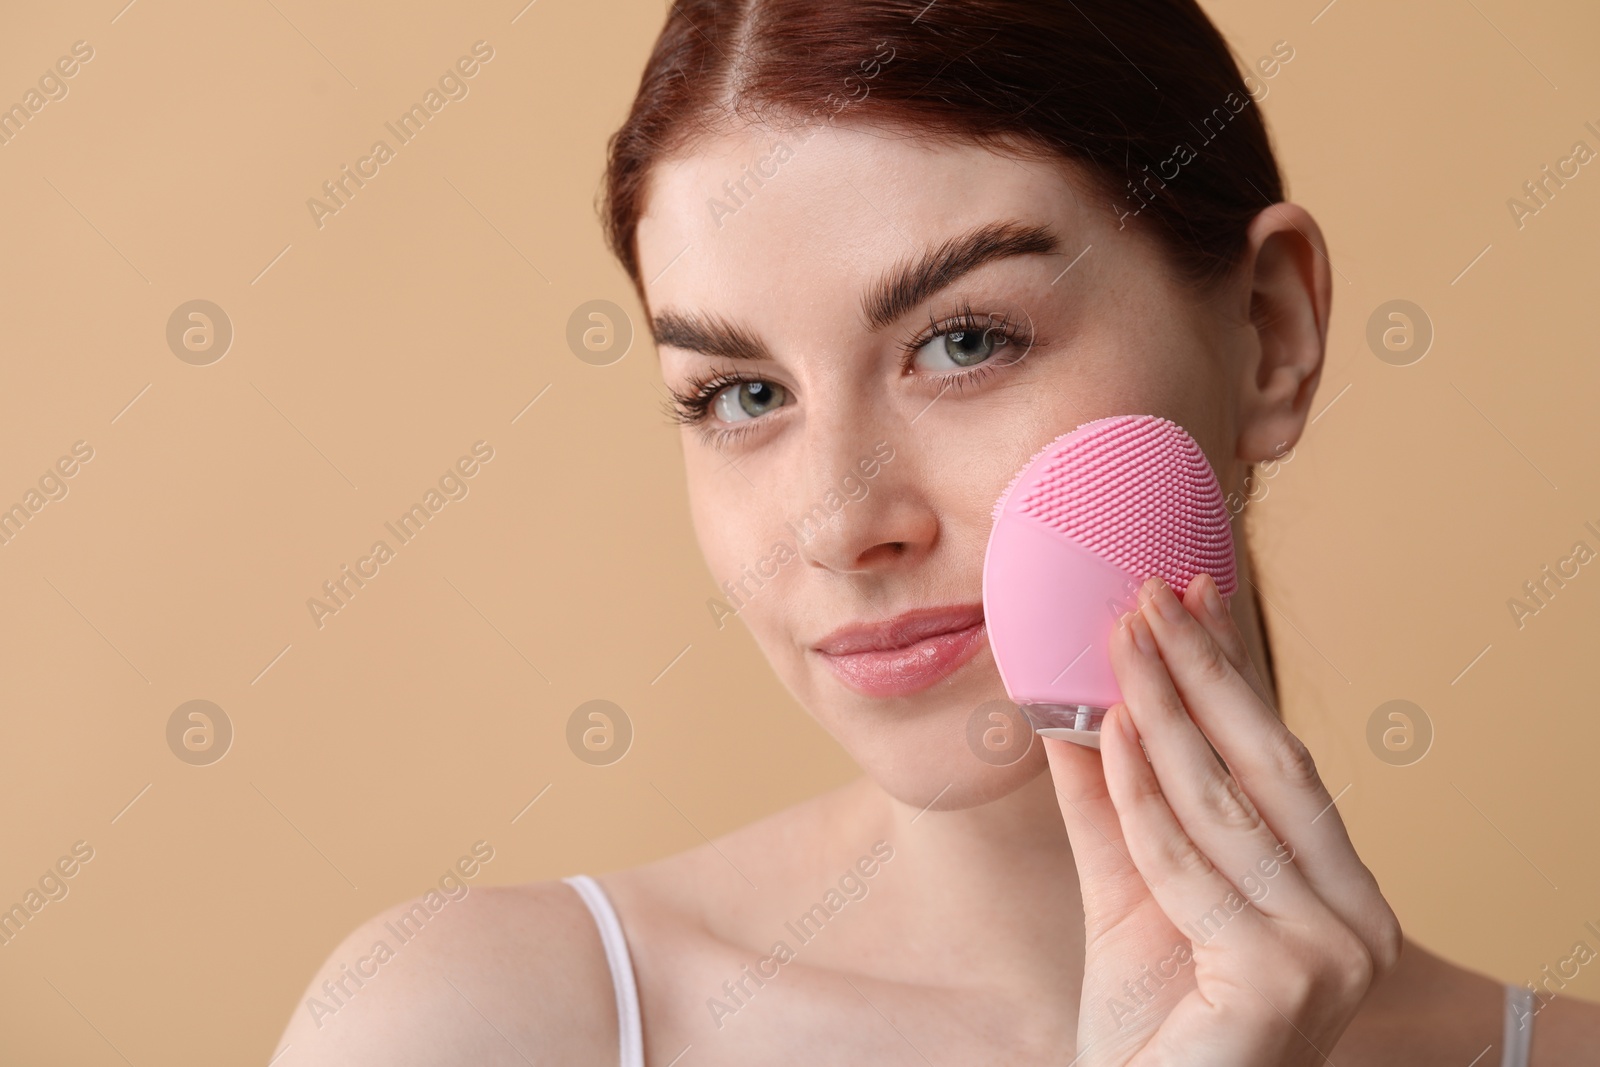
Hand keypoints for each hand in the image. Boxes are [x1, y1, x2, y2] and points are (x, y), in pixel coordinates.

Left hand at [1046, 573, 1401, 1065]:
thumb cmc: (1151, 1029)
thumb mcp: (1131, 896)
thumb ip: (1113, 808)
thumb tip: (1076, 707)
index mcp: (1338, 895)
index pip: (1279, 763)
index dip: (1234, 675)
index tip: (1195, 595)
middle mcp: (1357, 921)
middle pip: (1270, 765)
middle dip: (1205, 671)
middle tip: (1150, 591)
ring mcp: (1332, 952)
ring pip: (1226, 805)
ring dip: (1164, 709)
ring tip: (1117, 638)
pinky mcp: (1284, 978)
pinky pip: (1187, 864)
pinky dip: (1140, 794)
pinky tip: (1109, 728)